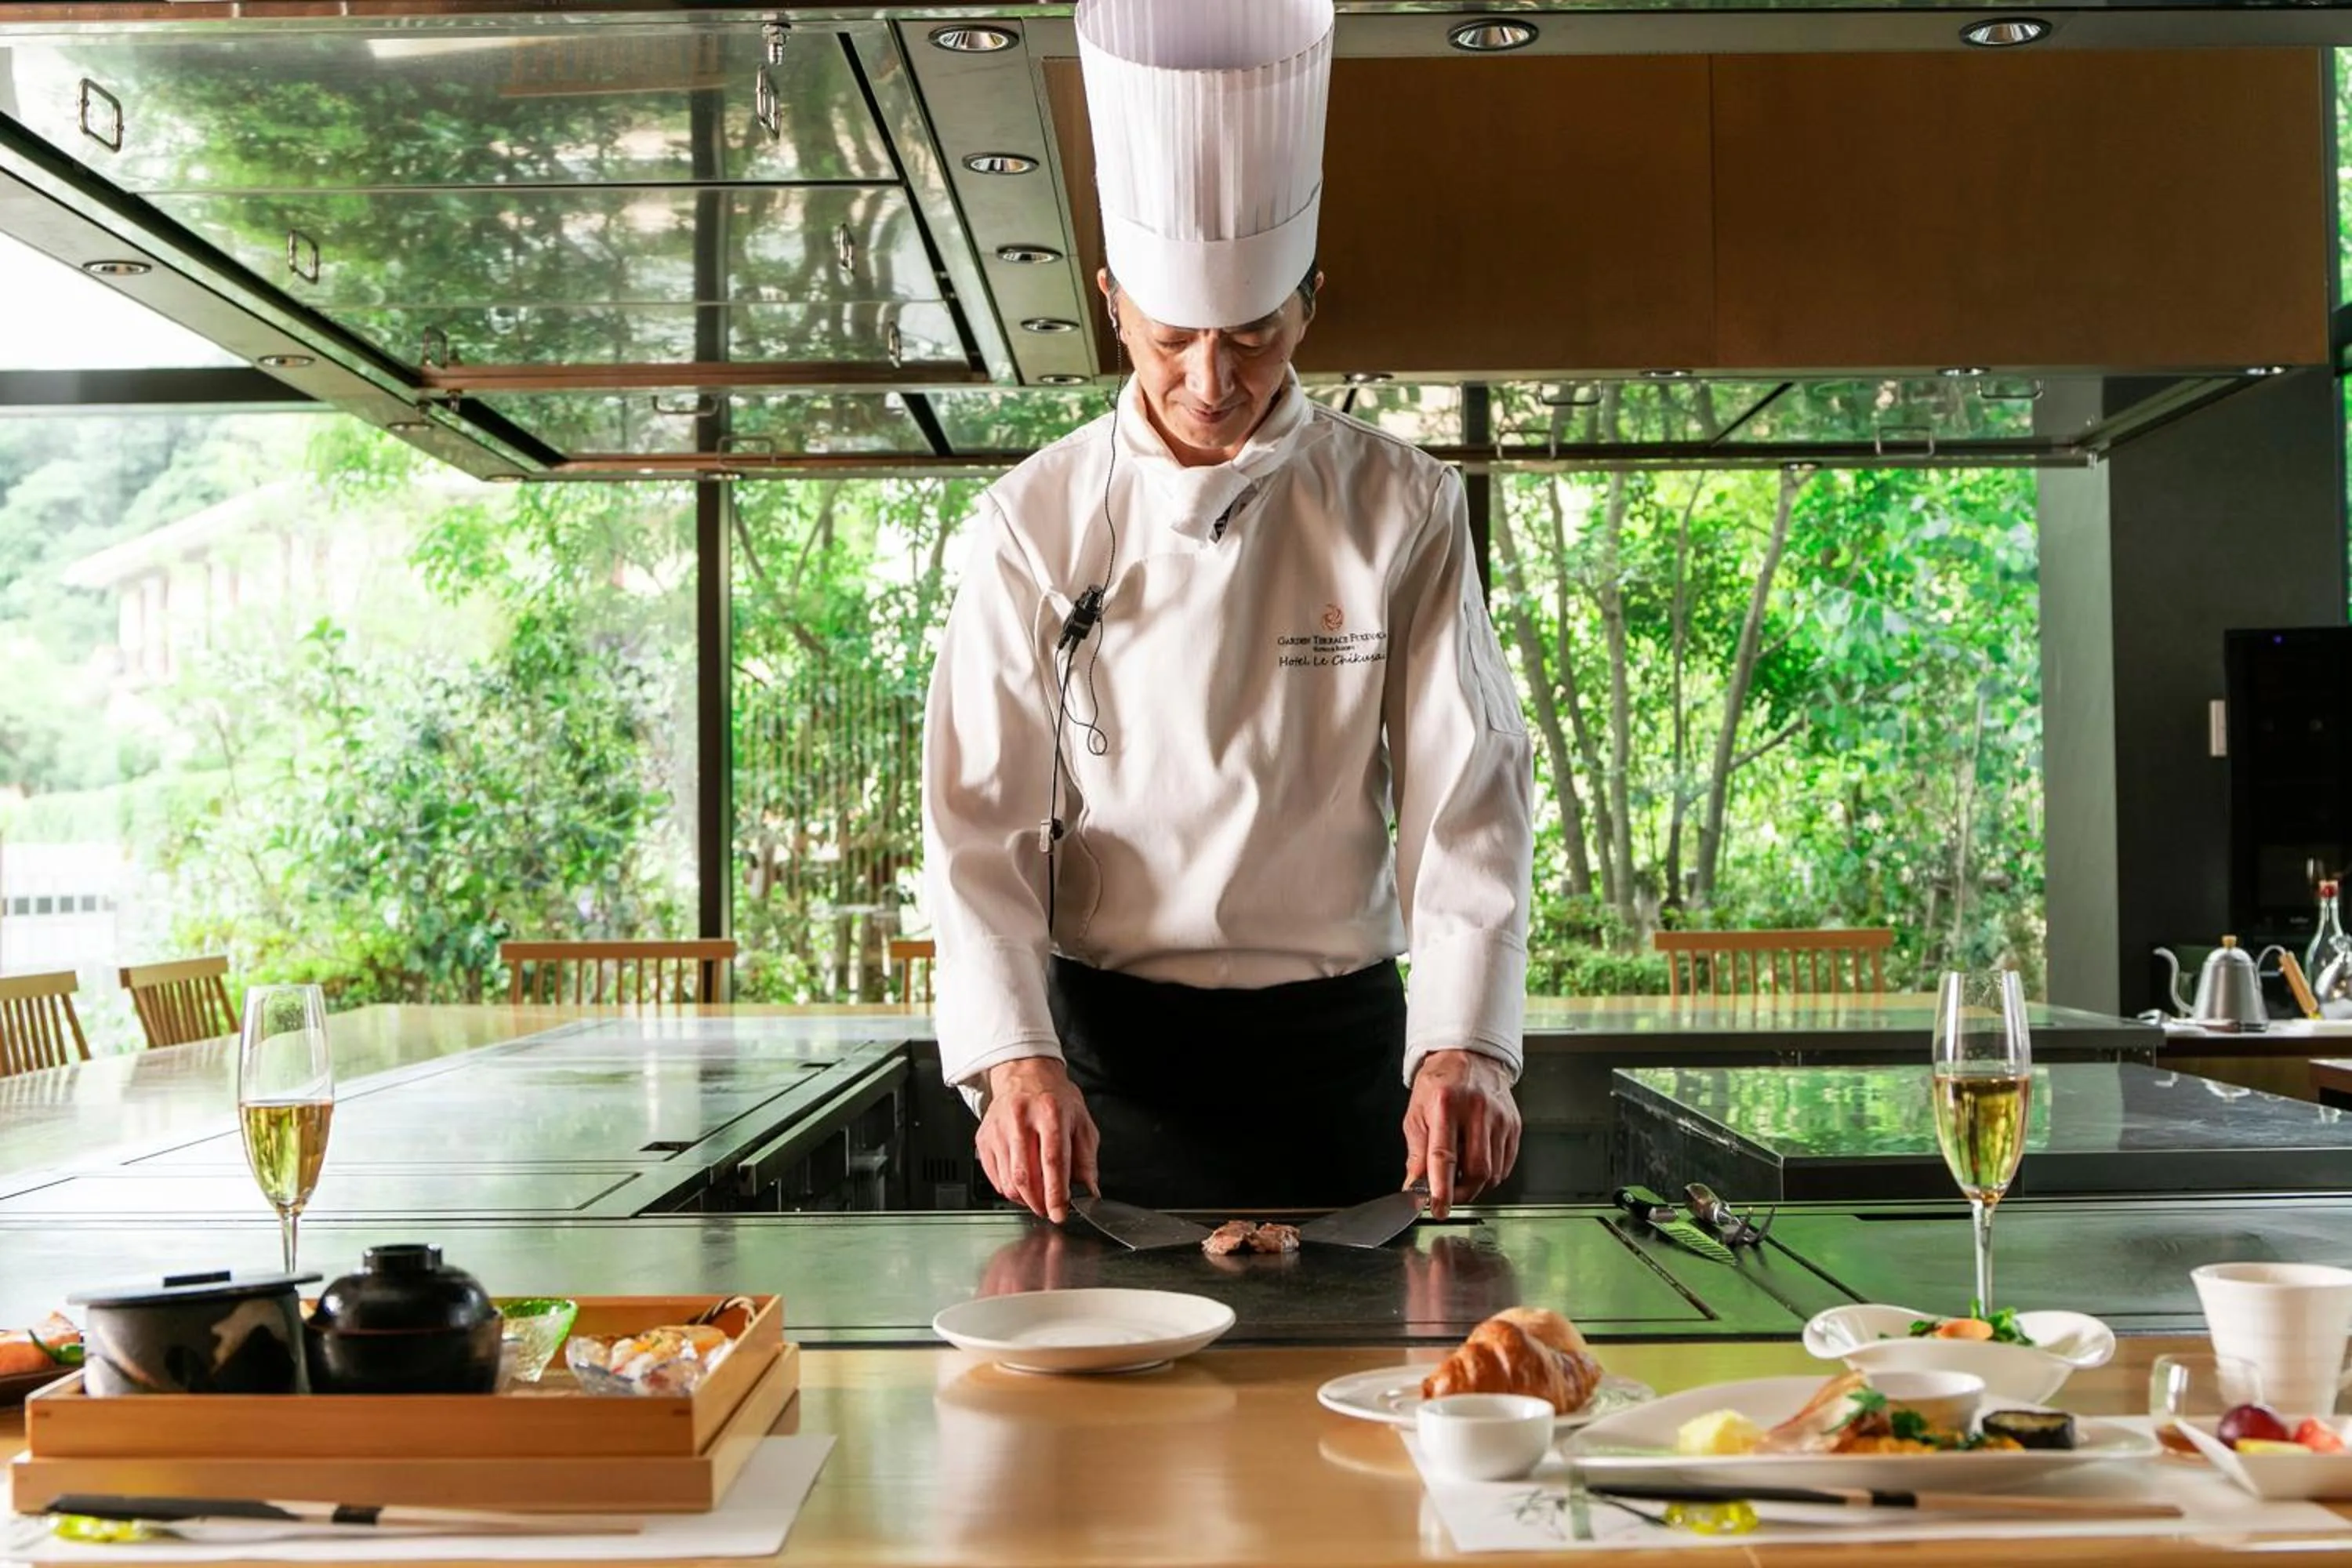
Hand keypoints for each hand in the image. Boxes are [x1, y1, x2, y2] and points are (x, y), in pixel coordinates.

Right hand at [976, 1056, 1100, 1222]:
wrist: (1025, 1074)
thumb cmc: (1055, 1098)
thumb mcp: (1081, 1122)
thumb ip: (1086, 1160)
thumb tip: (1089, 1192)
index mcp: (1050, 1113)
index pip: (1053, 1160)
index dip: (1056, 1192)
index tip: (1060, 1213)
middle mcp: (1021, 1119)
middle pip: (1026, 1175)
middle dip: (1039, 1202)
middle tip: (1049, 1210)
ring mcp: (998, 1129)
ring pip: (1008, 1180)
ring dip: (1025, 1199)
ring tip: (1038, 1197)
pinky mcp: (984, 1138)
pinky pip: (994, 1178)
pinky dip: (1009, 1190)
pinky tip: (1022, 1185)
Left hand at [1402, 1049, 1520, 1218]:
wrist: (1469, 1057)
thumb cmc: (1439, 1084)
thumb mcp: (1416, 1113)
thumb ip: (1416, 1153)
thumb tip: (1414, 1187)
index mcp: (1446, 1104)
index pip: (1445, 1156)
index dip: (1441, 1188)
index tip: (1438, 1208)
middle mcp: (1477, 1110)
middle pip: (1477, 1170)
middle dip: (1461, 1193)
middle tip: (1448, 1195)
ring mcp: (1500, 1118)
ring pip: (1493, 1172)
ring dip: (1475, 1186)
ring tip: (1460, 1175)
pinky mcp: (1514, 1125)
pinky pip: (1506, 1165)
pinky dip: (1491, 1175)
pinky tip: (1477, 1164)